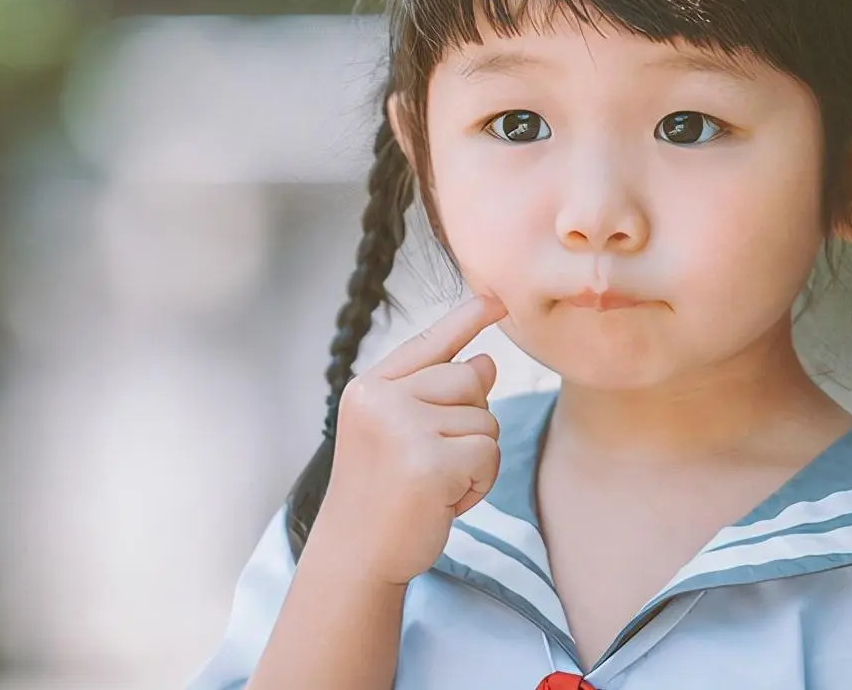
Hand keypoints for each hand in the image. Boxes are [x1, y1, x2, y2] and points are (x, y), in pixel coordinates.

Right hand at [314, 295, 507, 586]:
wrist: (355, 553)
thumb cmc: (380, 494)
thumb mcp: (397, 433)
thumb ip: (435, 395)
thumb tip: (487, 361)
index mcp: (370, 388)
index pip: (426, 344)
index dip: (464, 319)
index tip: (495, 299)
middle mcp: (382, 399)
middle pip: (469, 378)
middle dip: (470, 420)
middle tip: (434, 460)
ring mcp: (403, 428)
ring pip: (484, 419)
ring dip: (474, 459)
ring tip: (434, 484)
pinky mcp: (429, 463)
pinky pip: (488, 455)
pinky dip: (478, 483)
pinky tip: (444, 501)